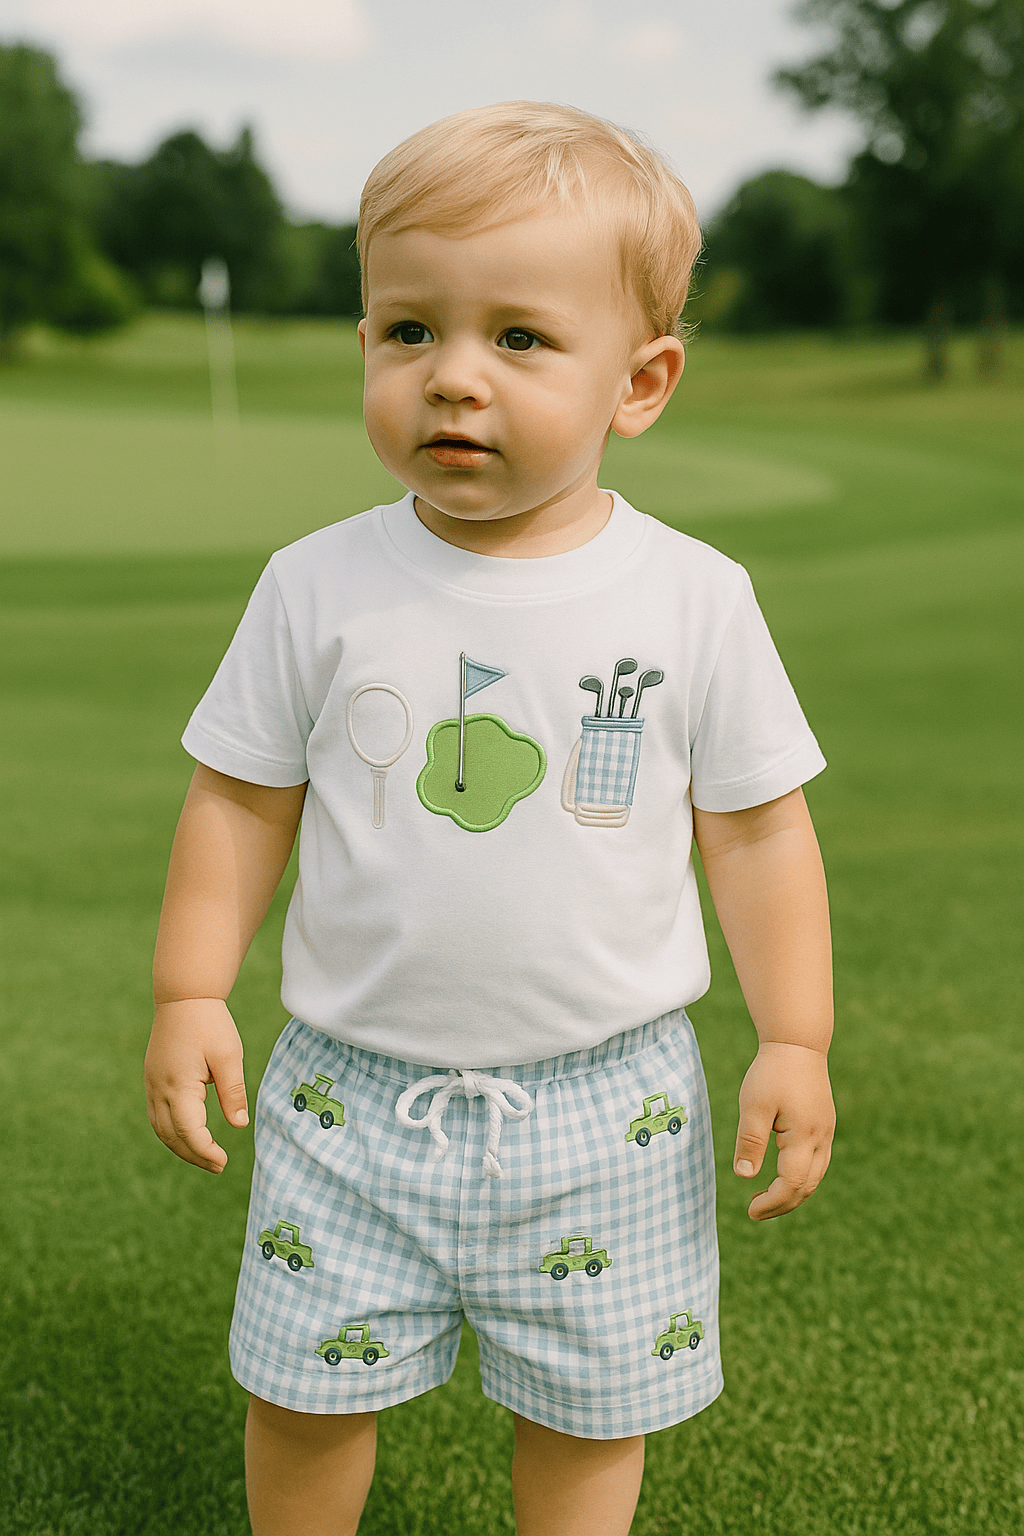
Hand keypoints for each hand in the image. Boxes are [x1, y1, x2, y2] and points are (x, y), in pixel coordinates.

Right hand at [145, 999, 248, 1171]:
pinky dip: (171, 1131)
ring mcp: (152, 1084)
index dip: (206, 1151)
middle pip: (171, 1136)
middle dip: (194, 1155)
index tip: (224, 1162)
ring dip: (180, 1146)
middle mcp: (159, 1089)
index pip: (189, 1132)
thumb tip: (239, 1125)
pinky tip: (188, 1134)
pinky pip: (157, 1115)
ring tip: (204, 1156)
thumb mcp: (229, 1056)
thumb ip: (232, 1092)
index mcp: (179, 1086)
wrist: (184, 997)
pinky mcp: (152, 1078)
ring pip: (160, 1128)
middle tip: (217, 1166)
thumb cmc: (210, 1024)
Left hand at [734, 1041, 834, 1219]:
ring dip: (792, 1193)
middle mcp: (821, 1139)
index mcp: (804, 1136)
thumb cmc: (772, 1072)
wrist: (797, 1043)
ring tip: (765, 1198)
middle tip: (754, 1211)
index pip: (791, 1184)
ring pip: (815, 1176)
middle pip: (806, 1186)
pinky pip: (817, 1163)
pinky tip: (780, 1175)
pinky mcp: (825, 1125)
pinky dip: (800, 1177)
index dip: (772, 1203)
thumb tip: (744, 1177)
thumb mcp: (753, 1105)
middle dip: (782, 1204)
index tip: (750, 1211)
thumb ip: (750, 1141)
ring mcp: (826, 1132)